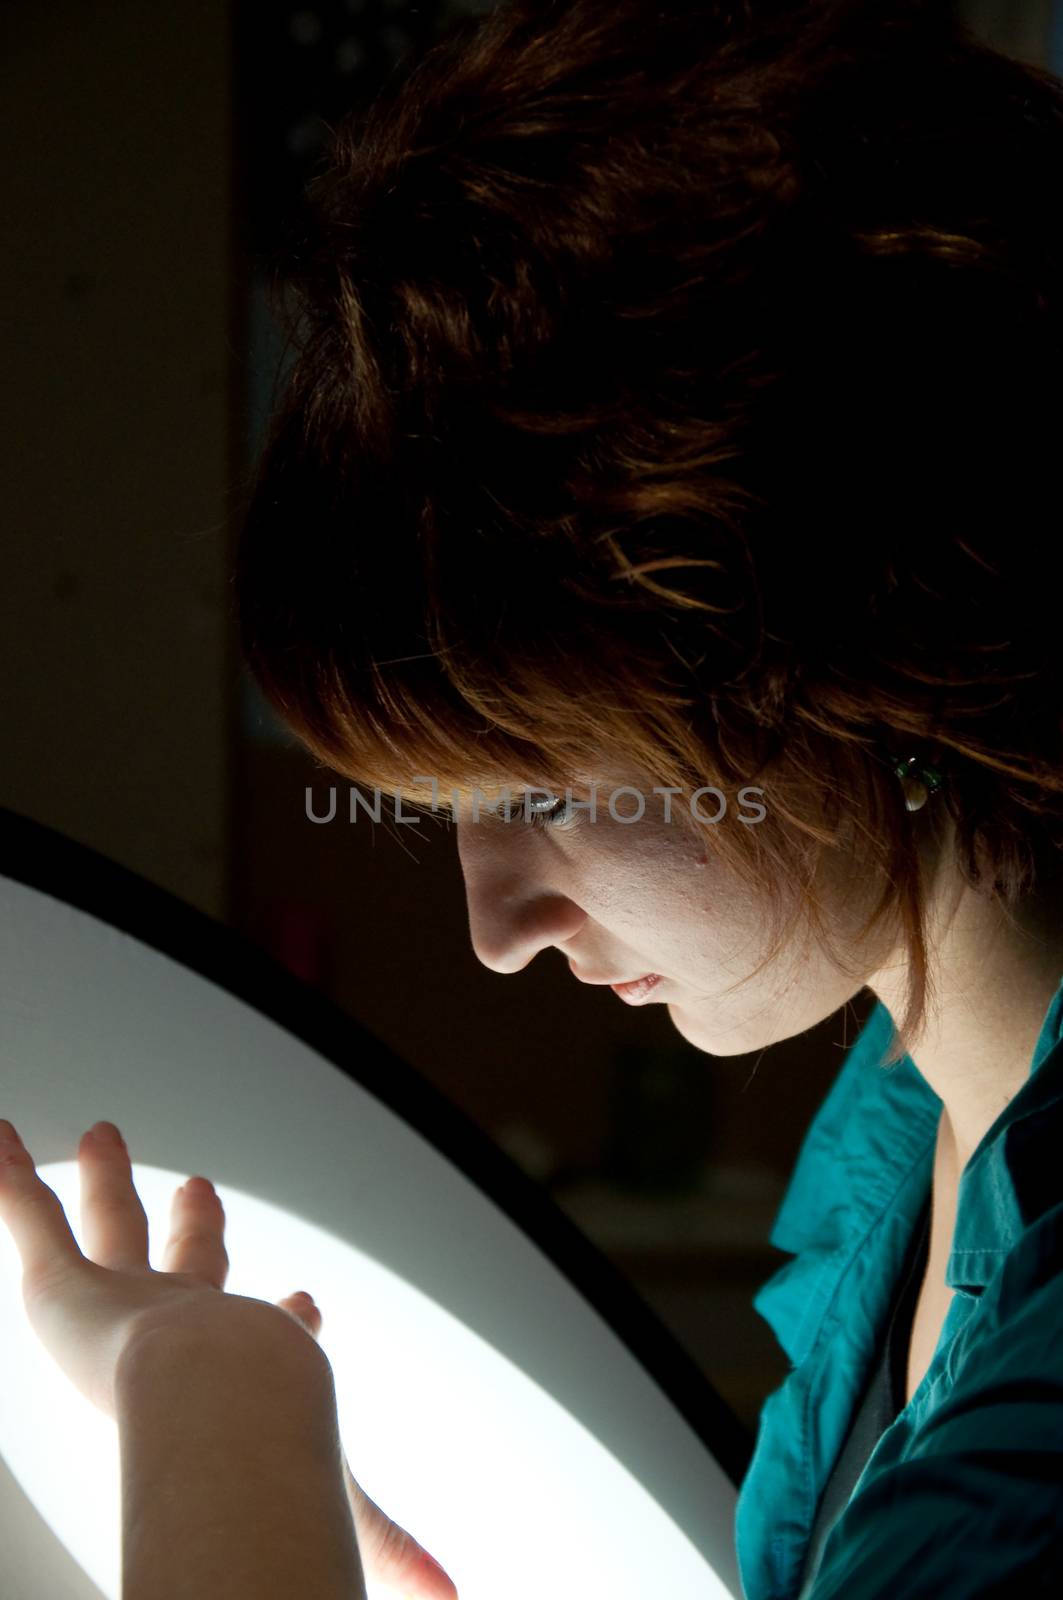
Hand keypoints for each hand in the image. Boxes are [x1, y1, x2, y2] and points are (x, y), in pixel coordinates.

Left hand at [0, 1118, 457, 1599]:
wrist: (226, 1401)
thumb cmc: (273, 1446)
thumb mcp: (337, 1500)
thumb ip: (392, 1548)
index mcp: (249, 1361)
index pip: (273, 1330)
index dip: (290, 1317)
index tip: (305, 1300)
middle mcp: (191, 1320)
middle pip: (192, 1259)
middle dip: (200, 1224)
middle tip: (199, 1185)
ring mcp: (129, 1296)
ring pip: (112, 1220)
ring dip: (109, 1177)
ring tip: (99, 1134)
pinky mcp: (64, 1283)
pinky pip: (27, 1215)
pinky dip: (8, 1175)